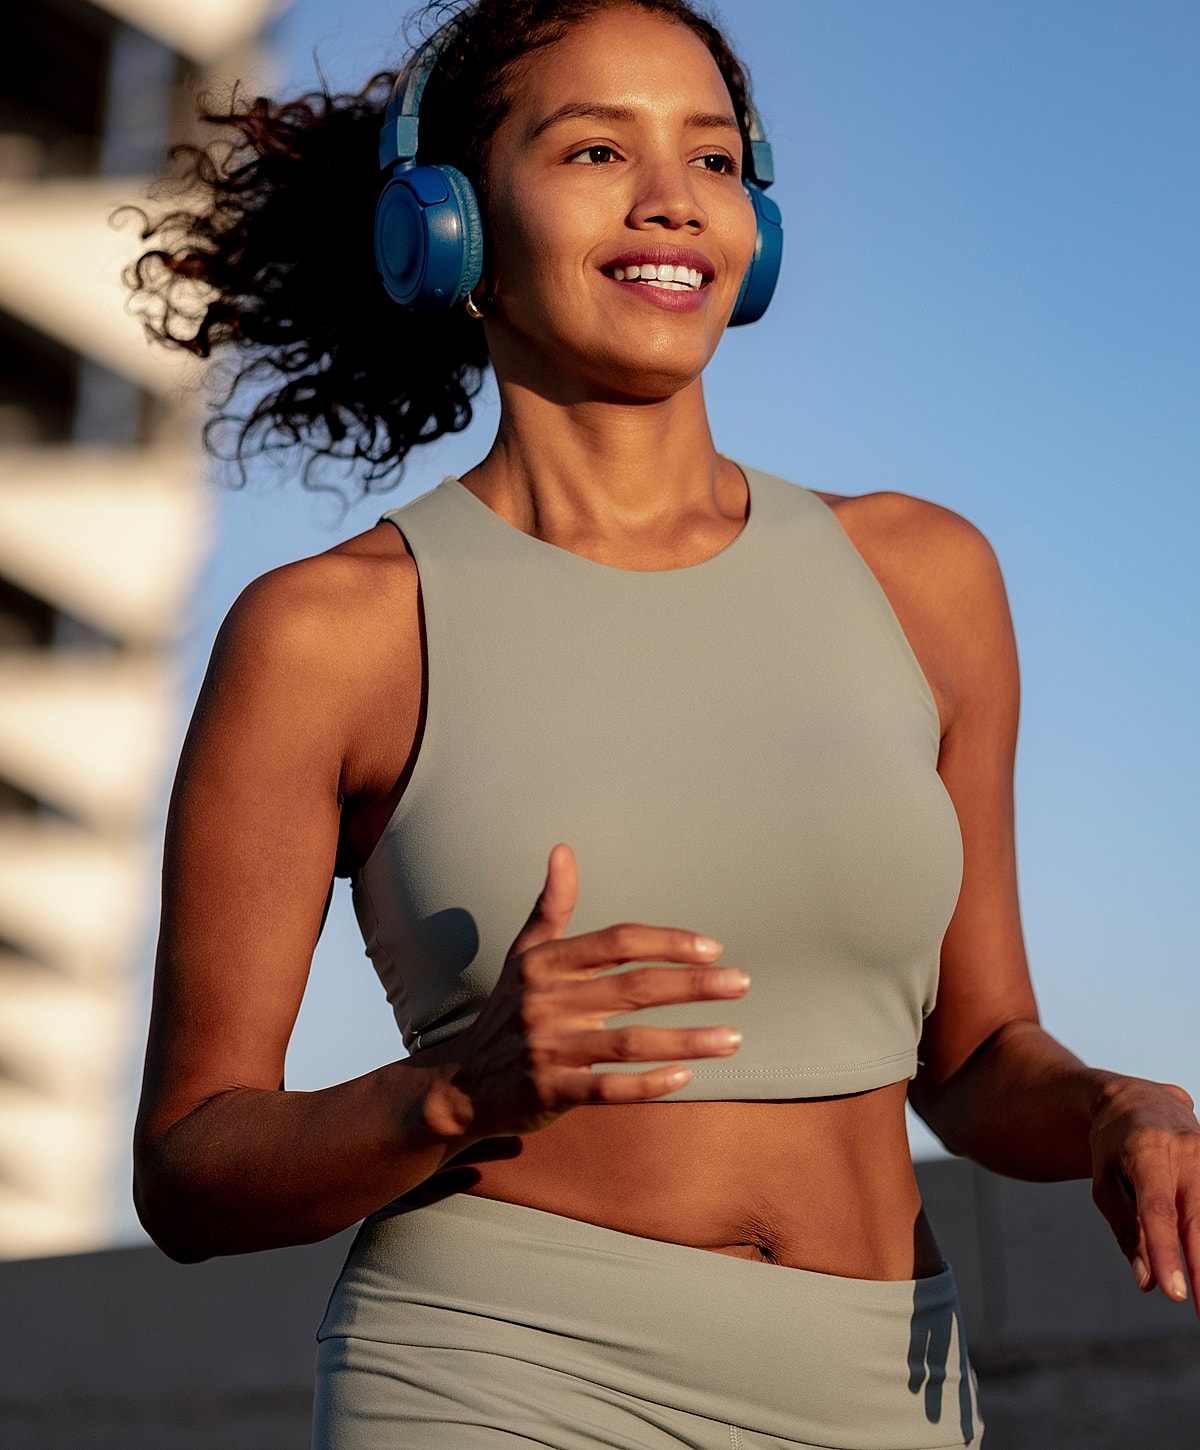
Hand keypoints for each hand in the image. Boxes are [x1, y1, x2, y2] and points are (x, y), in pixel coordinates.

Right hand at [417, 843, 748, 1140]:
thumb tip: (563, 848)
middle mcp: (546, 1001)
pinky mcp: (548, 1091)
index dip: (667, 941)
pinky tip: (685, 1079)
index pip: (617, 941)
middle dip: (693, 985)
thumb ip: (551, 905)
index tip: (713, 947)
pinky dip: (646, 1084)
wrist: (460, 1083)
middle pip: (633, 988)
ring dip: (686, 1040)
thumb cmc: (507, 1011)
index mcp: (545, 963)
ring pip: (628, 1043)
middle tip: (741, 982)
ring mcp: (547, 1048)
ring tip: (733, 1037)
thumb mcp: (523, 955)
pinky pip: (606, 1088)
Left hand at [1089, 1074, 1199, 1311]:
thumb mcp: (1105, 1182)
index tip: (1173, 1294)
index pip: (1157, 1210)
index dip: (1165, 1252)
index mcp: (1147, 1151)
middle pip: (1196, 1218)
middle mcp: (1187, 1150)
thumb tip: (1147, 1280)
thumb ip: (1126, 1229)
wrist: (1140, 1100)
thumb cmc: (1115, 1146)